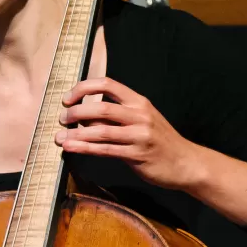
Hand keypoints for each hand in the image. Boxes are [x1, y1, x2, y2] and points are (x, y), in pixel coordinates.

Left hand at [56, 77, 206, 189]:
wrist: (186, 163)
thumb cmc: (160, 141)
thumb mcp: (142, 120)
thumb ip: (116, 116)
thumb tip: (83, 116)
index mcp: (139, 101)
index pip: (107, 84)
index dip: (83, 88)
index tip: (68, 99)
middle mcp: (139, 115)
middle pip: (101, 107)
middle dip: (76, 112)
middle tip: (62, 119)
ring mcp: (140, 135)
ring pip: (101, 130)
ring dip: (76, 133)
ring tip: (59, 138)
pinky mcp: (138, 155)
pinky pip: (106, 150)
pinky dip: (85, 148)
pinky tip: (71, 148)